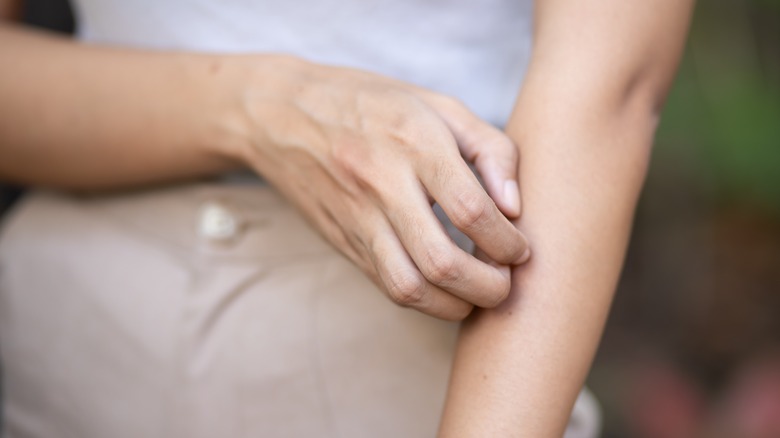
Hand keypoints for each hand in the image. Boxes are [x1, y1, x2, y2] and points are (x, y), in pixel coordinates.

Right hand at [234, 56, 529, 319]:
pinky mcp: (344, 240)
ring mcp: (357, 217)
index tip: (520, 250)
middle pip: (441, 261)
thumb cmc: (372, 104)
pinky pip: (385, 284)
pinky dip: (423, 299)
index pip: (470, 210)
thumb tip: (514, 208)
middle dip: (487, 287)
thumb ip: (490, 149)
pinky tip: (443, 288)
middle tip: (505, 283)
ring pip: (408, 287)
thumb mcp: (439, 105)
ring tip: (476, 295)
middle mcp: (382, 184)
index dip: (507, 242)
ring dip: (453, 306)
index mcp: (414, 142)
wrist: (283, 115)